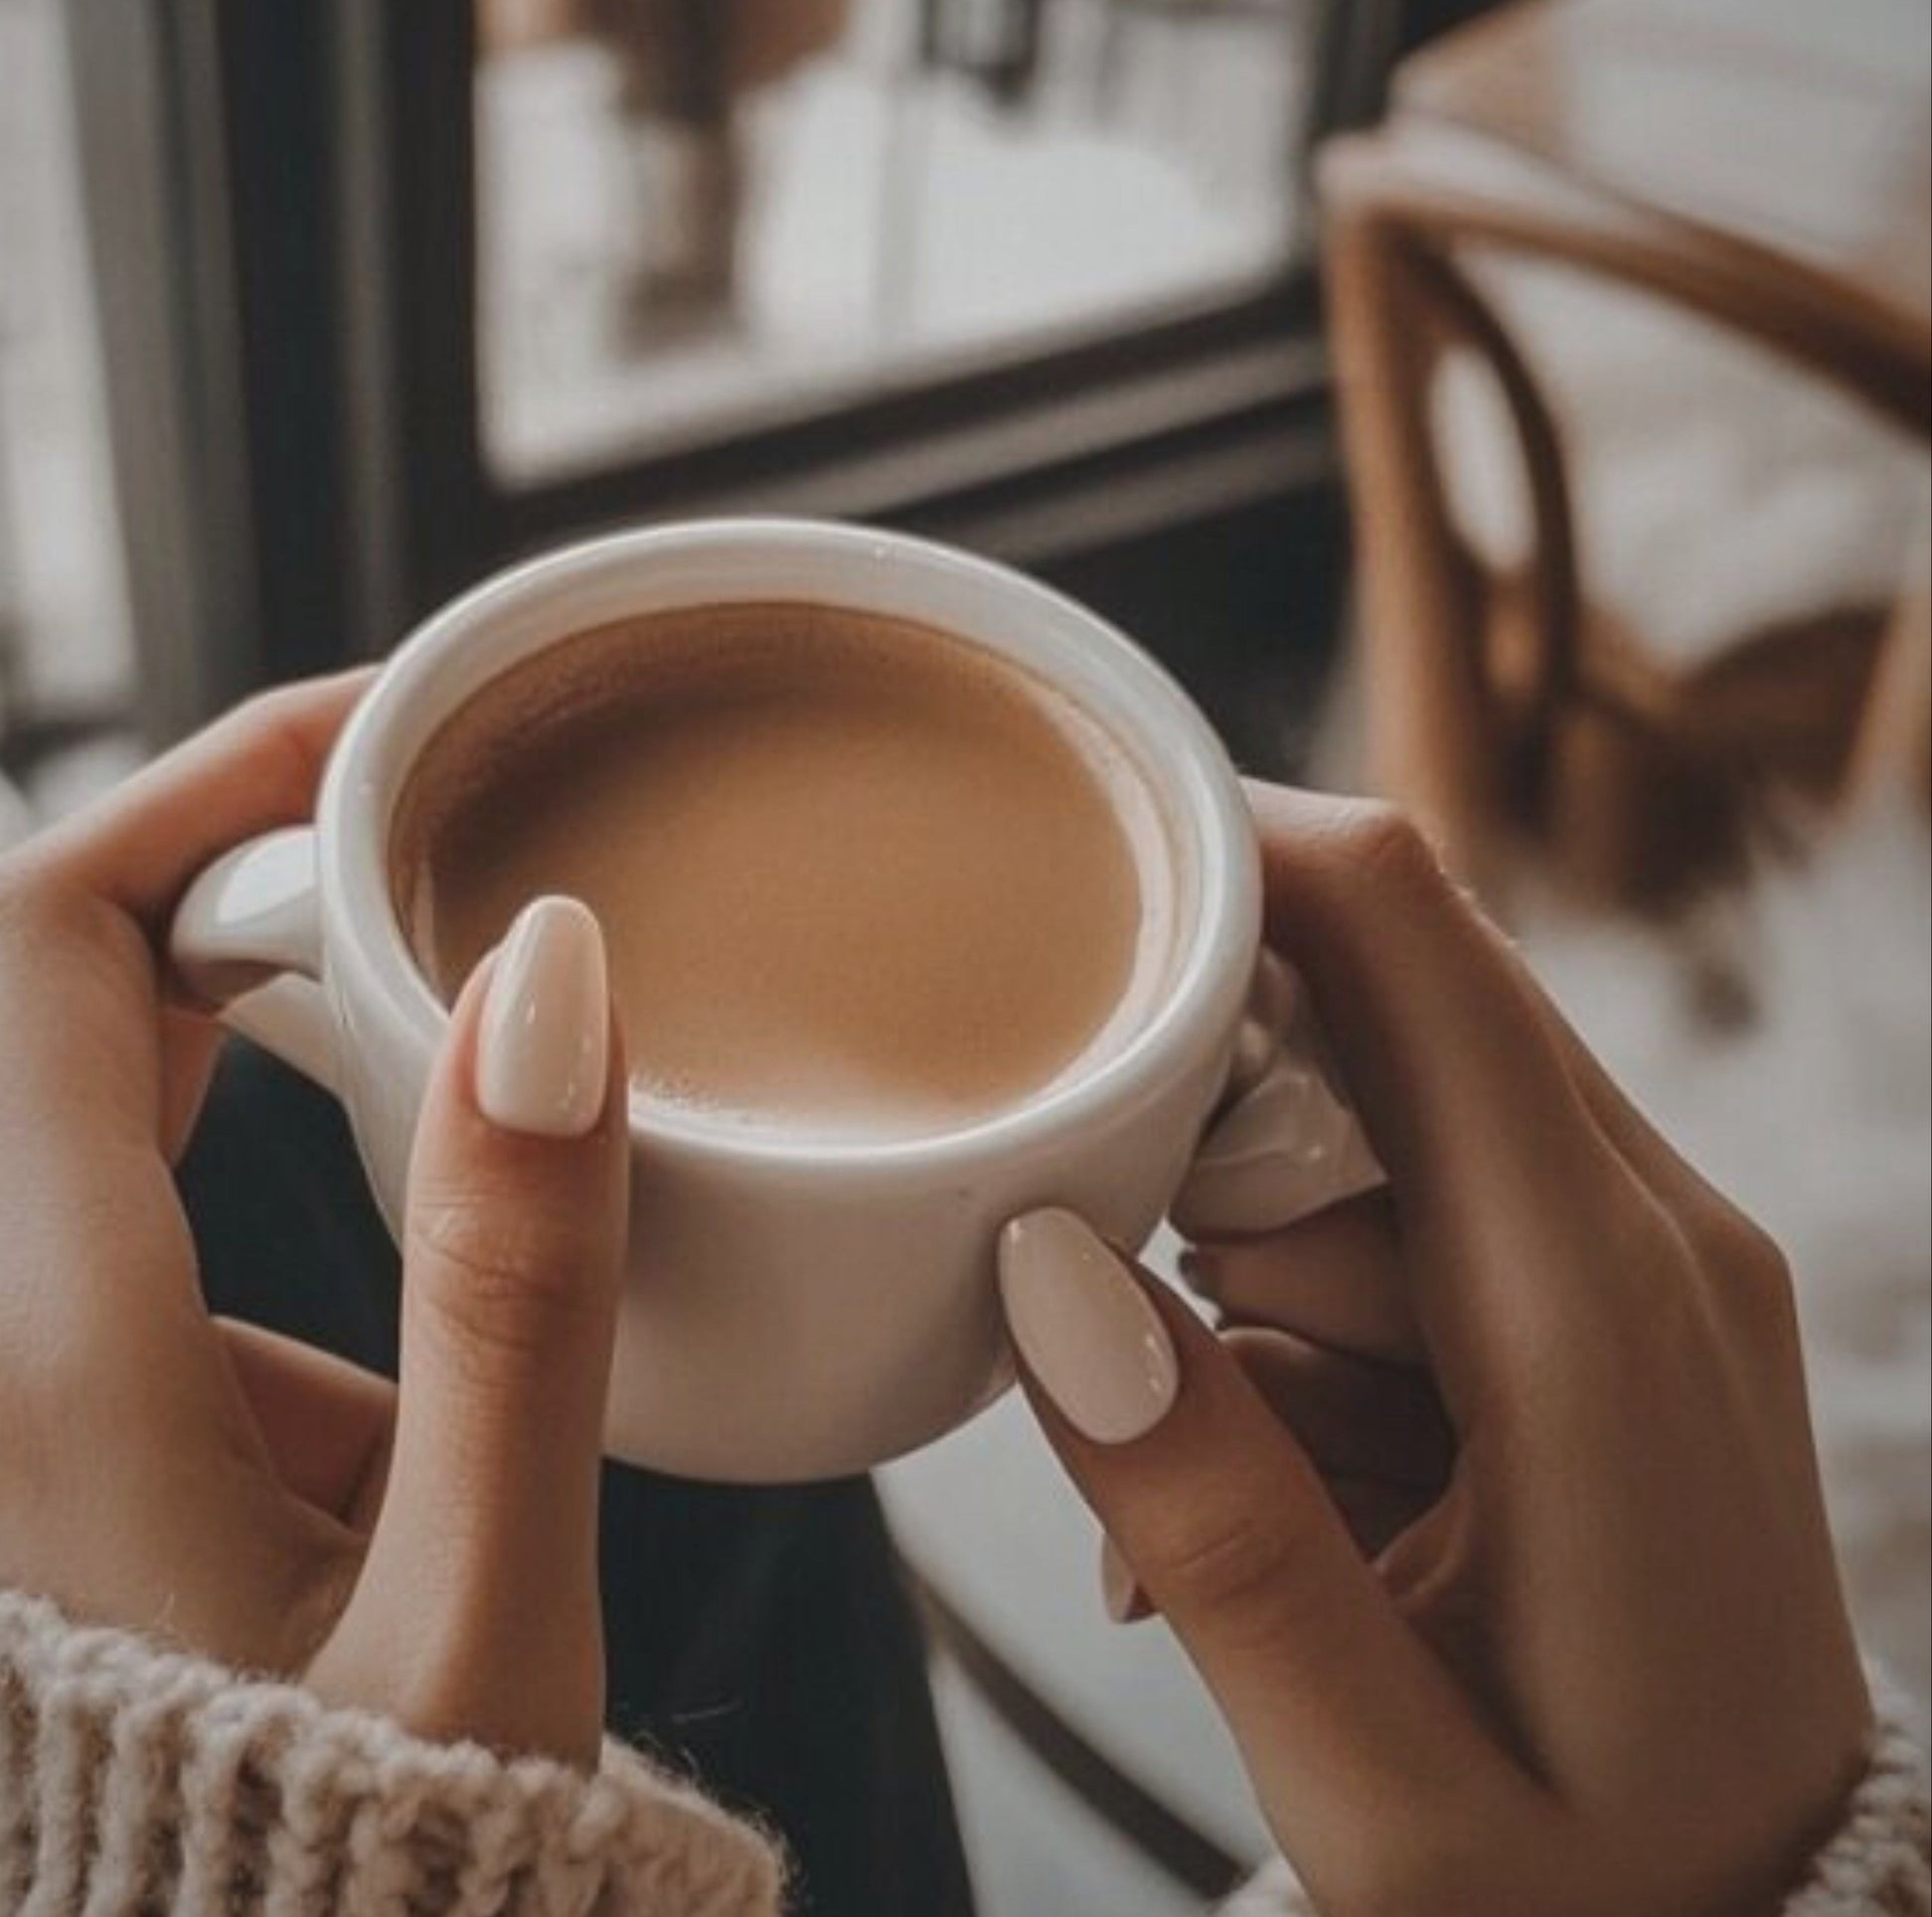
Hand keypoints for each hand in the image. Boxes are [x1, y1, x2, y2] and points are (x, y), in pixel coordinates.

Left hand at [0, 675, 627, 1763]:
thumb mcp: (480, 1604)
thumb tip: (543, 980)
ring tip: (463, 1199)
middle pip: (66, 1004)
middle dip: (262, 925)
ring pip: (91, 1140)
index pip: (42, 928)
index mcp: (43, 1340)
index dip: (200, 784)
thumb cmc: (329, 1890)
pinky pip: (87, 1269)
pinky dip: (233, 1255)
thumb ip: (520, 1284)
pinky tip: (373, 1431)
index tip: (370, 737)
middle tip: (452, 895)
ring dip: (266, 1110)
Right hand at [1001, 785, 1870, 1916]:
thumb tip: (1050, 1267)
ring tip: (1257, 1513)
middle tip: (1145, 1341)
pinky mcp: (1609, 1291)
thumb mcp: (1375, 1779)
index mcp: (1601, 1307)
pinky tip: (1303, 1496)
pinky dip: (1310, 1321)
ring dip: (1248, 1266)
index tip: (1057, 848)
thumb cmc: (1579, 1885)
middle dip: (1206, 1128)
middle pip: (1373, 1000)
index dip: (1232, 843)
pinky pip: (1406, 1213)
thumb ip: (1213, 1524)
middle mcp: (1649, 1227)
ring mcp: (1642, 1250)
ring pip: (1367, 1121)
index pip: (1413, 942)